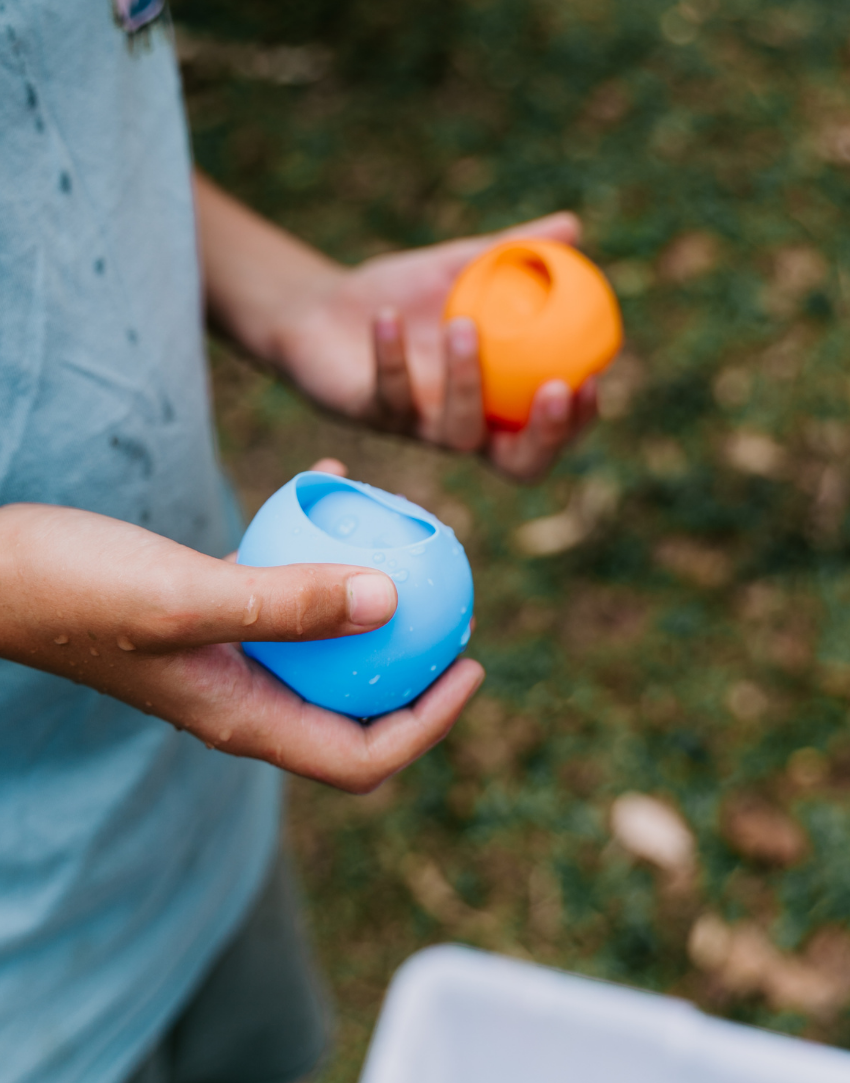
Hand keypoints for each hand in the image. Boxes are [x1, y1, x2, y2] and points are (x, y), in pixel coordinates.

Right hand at [0, 496, 483, 792]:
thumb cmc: (75, 590)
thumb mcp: (186, 595)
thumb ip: (286, 605)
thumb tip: (391, 602)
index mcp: (244, 717)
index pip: (361, 758)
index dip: (428, 724)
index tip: (471, 665)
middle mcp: (243, 697)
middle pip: (356, 710)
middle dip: (415, 673)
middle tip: (457, 611)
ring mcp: (226, 655)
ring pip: (325, 646)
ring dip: (373, 605)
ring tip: (410, 546)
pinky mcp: (209, 610)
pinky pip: (284, 588)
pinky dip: (315, 551)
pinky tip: (327, 484)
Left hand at [283, 212, 596, 481]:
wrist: (323, 308)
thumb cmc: (403, 296)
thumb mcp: (459, 268)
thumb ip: (513, 254)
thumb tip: (572, 227)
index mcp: (496, 403)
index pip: (548, 431)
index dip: (577, 421)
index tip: (593, 378)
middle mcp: (462, 427)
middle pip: (519, 464)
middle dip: (545, 436)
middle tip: (555, 387)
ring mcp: (417, 428)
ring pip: (456, 431)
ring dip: (467, 382)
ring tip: (463, 323)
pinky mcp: (370, 416)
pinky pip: (388, 393)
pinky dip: (389, 354)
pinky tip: (387, 315)